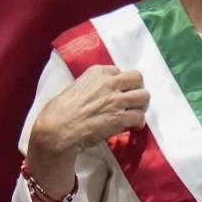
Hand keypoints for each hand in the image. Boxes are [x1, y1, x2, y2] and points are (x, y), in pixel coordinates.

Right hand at [26, 65, 148, 199]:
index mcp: (97, 73)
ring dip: (141, 105)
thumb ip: (91, 85)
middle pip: (137, 78)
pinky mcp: (121, 118)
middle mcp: (110, 83)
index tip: (118, 91)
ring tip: (136, 112)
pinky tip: (134, 127)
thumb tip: (98, 93)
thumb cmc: (58, 111)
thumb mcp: (74, 87)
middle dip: (137, 88)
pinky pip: (140, 117)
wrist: (57, 131)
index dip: (120, 83)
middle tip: (133, 99)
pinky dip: (139, 123)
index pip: (118, 71)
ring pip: (144, 96)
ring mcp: (117, 100)